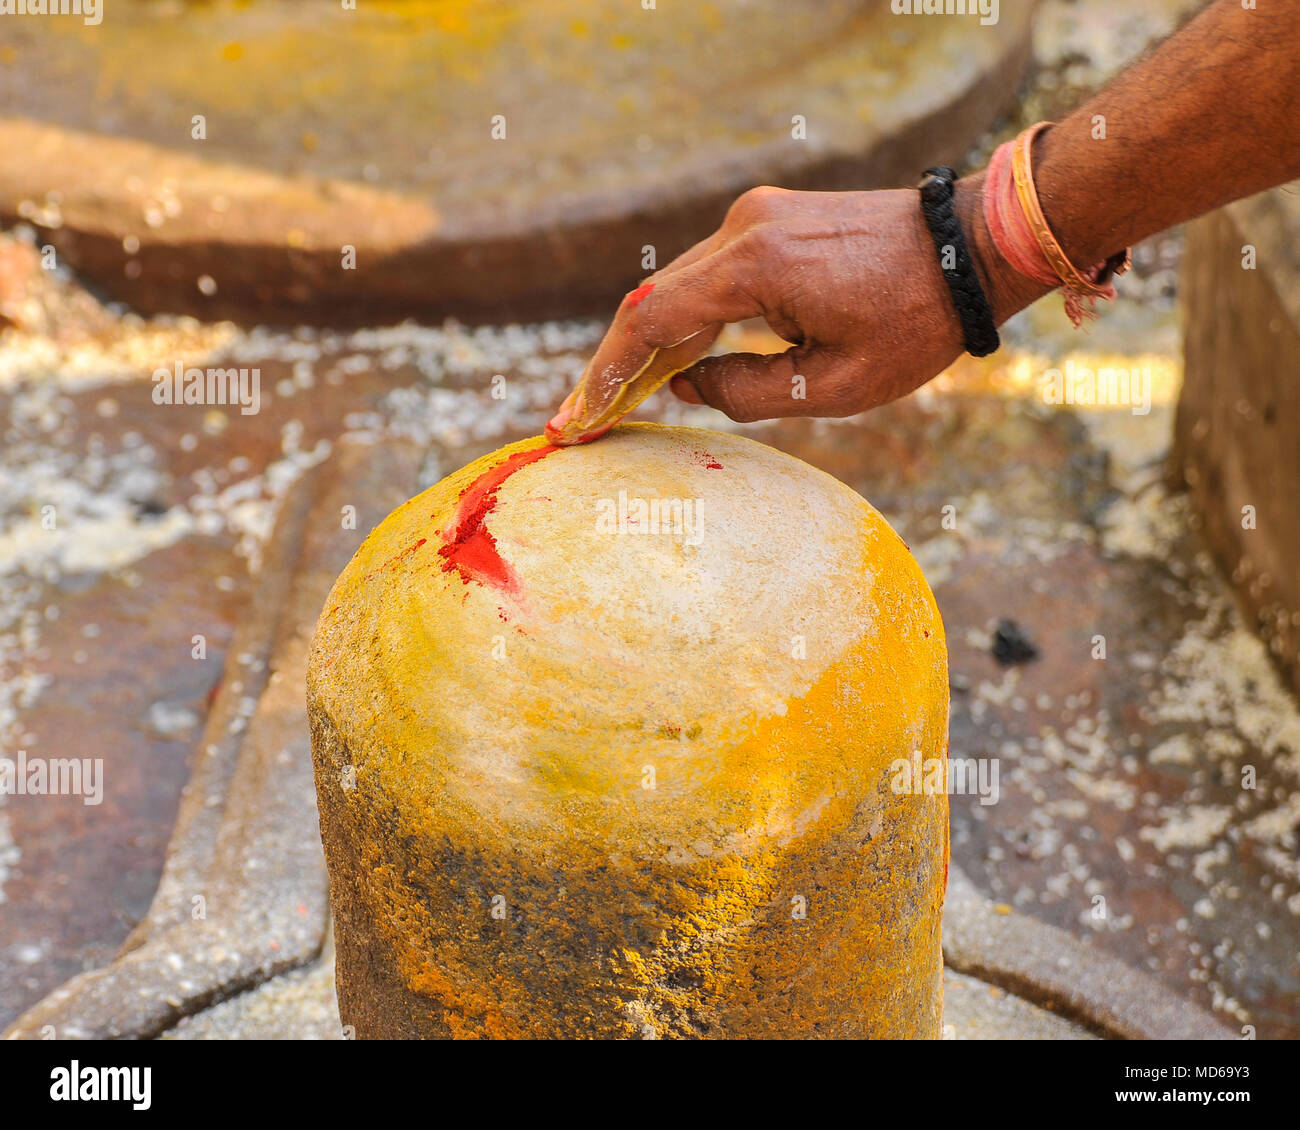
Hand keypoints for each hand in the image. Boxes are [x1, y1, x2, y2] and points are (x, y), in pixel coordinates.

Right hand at [546, 177, 1048, 443]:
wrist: (969, 251)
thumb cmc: (914, 324)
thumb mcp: (833, 386)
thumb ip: (745, 392)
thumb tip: (682, 385)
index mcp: (755, 266)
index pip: (652, 324)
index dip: (607, 376)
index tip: (574, 420)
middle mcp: (743, 228)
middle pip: (652, 303)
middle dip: (613, 366)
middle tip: (578, 420)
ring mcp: (755, 218)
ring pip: (678, 289)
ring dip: (647, 346)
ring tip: (613, 402)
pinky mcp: (769, 222)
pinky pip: (708, 277)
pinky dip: (684, 322)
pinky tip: (666, 365)